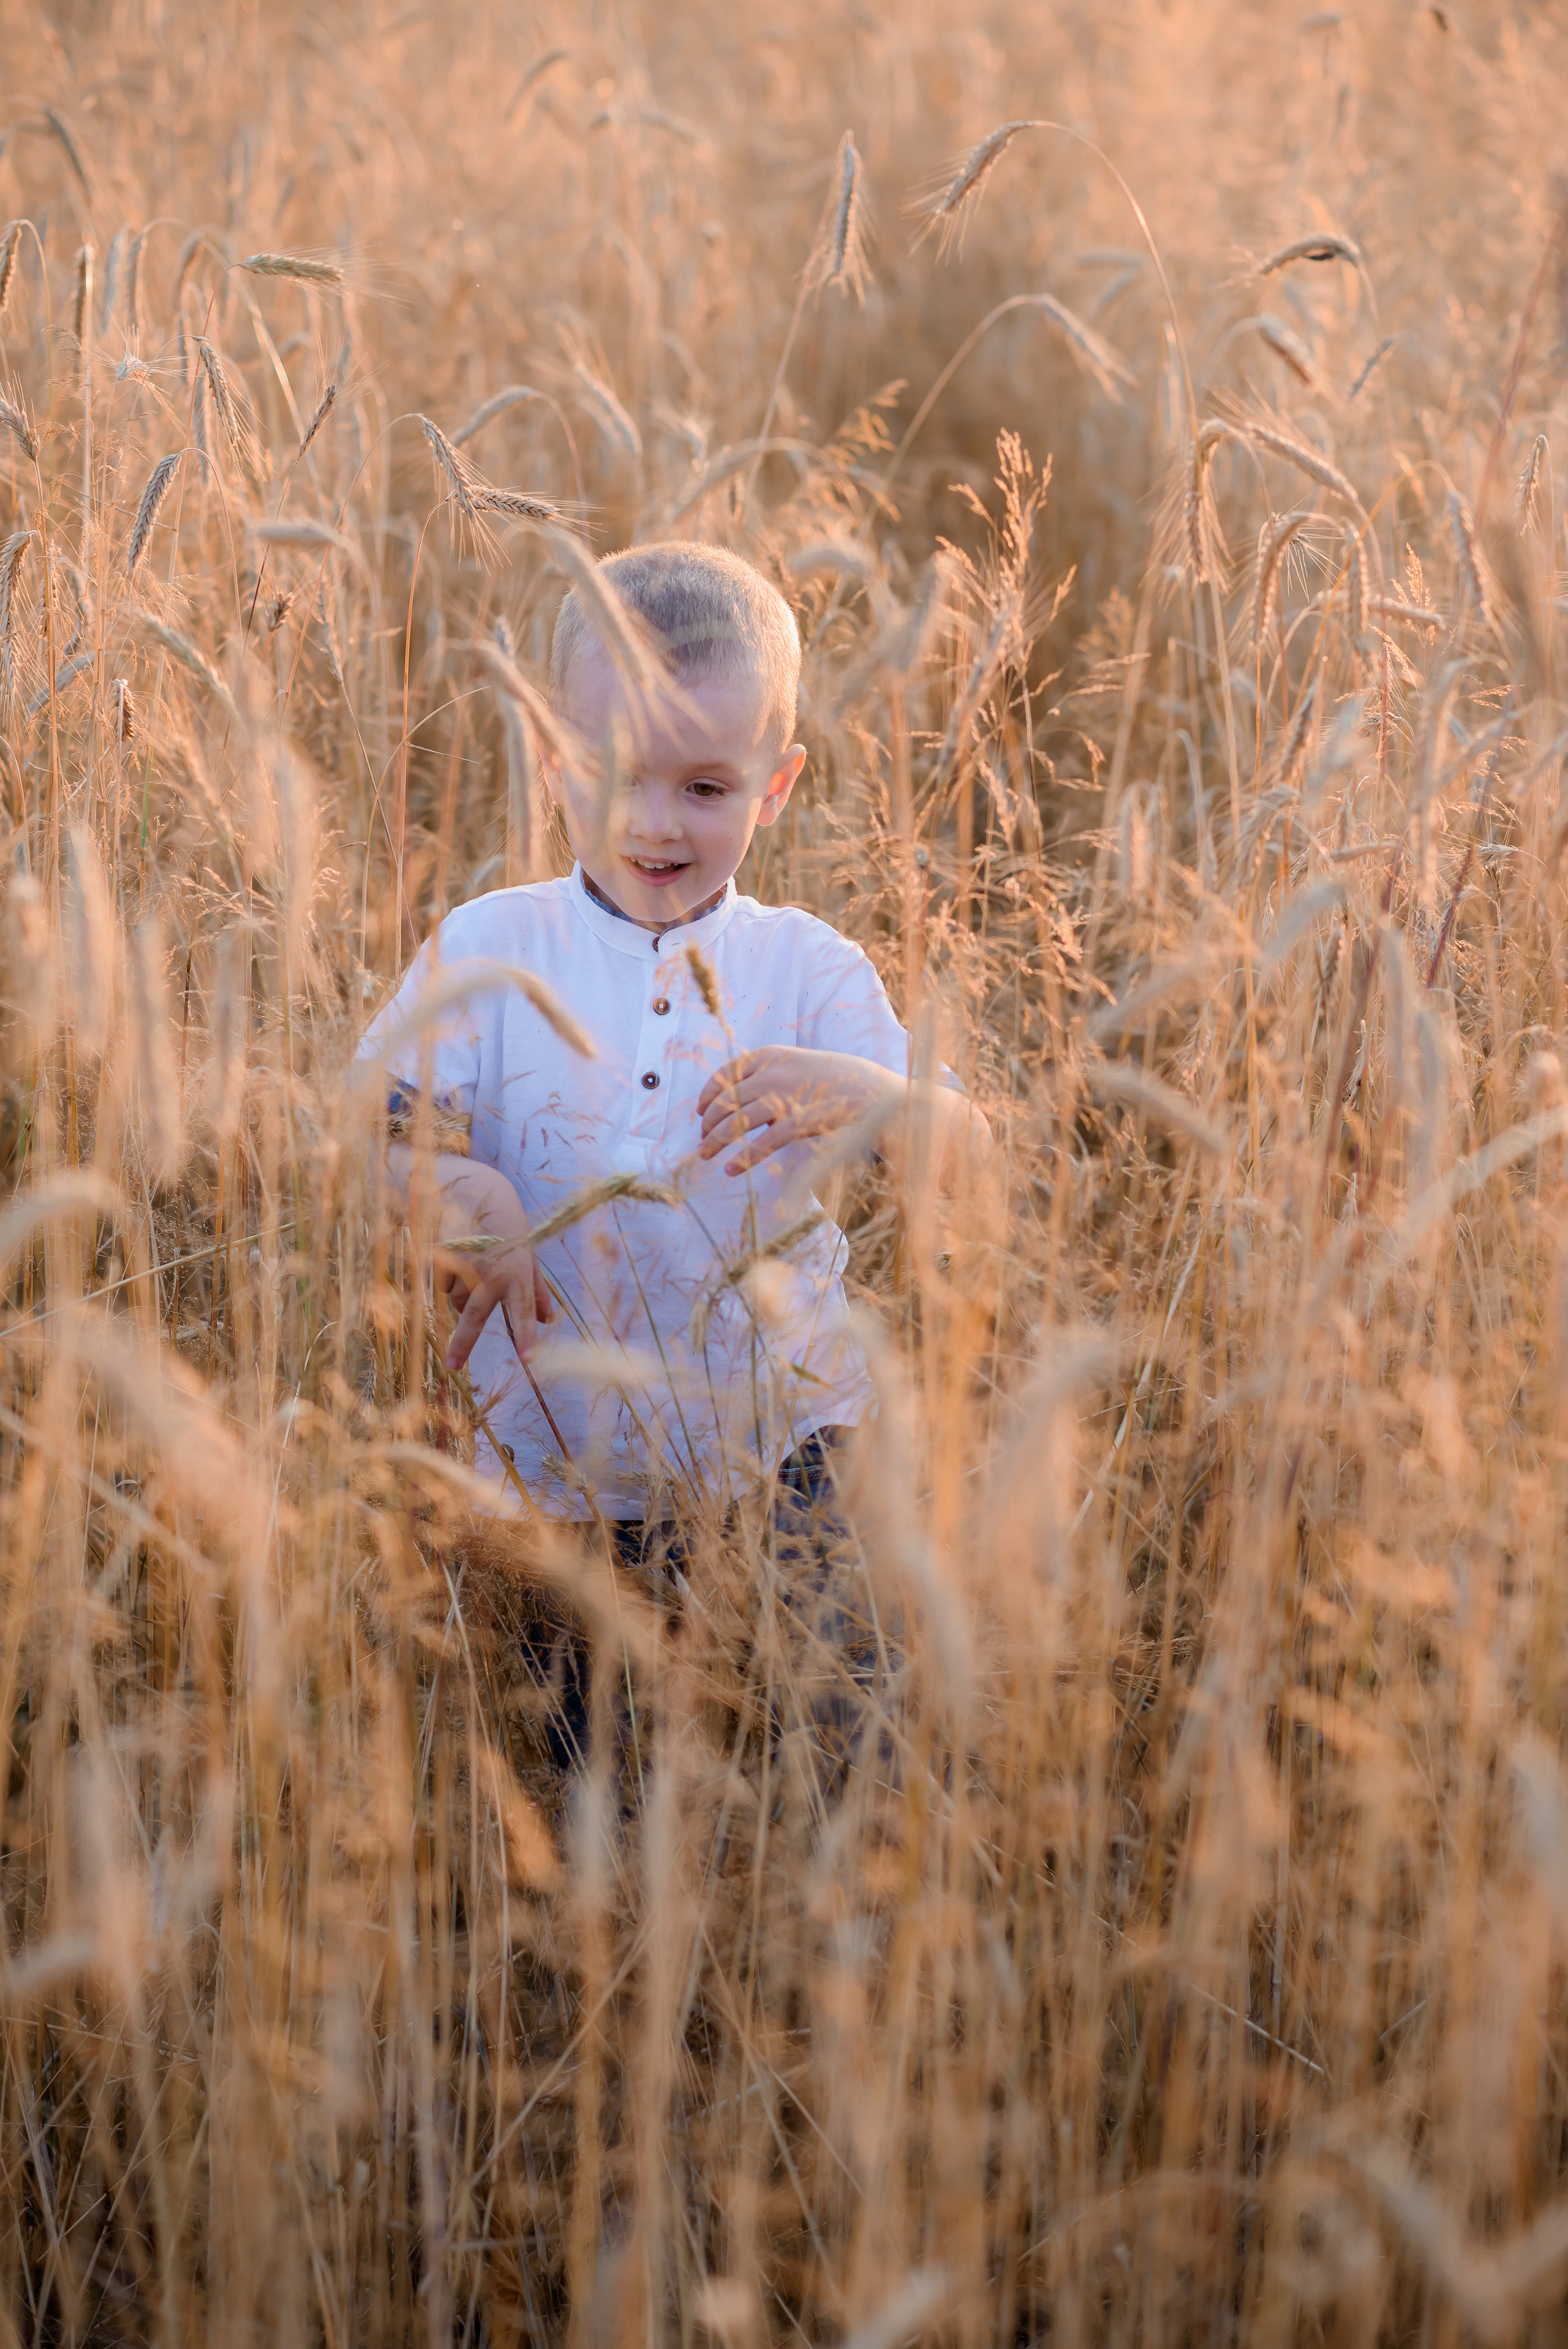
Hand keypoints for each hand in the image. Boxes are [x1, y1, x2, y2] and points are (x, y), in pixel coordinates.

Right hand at [428, 1163, 553, 1371]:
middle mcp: (492, 1272)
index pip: (523, 1311)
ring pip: (456, 1303)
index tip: (528, 1359)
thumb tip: (549, 1320)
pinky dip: (449, 1283)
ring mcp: (465, 1265)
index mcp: (518, 1274)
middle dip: (462, 1345)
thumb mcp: (530, 1257)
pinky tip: (458, 1262)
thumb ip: (538, 1291)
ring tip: (473, 1275)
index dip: (525, 1335)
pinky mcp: (444, 1257)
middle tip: (452, 1366)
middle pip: (474, 1316)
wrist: (478, 1193)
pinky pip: (443, 1287)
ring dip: (462, 1301)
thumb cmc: (510, 1231)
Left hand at [696, 1047, 898, 1174]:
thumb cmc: (836, 1081)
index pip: (725, 1074)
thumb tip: (737, 1103)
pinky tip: (731, 1170)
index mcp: (770, 1054)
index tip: (699, 1112)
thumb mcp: (797, 1065)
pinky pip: (762, 1144)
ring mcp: (785, 1096)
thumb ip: (768, 1077)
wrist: (875, 1092)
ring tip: (705, 1155)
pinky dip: (743, 1159)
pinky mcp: (798, 1121)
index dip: (707, 1095)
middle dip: (708, 1123)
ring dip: (716, 1141)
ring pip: (736, 1122)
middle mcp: (773, 1072)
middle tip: (702, 1141)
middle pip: (725, 1100)